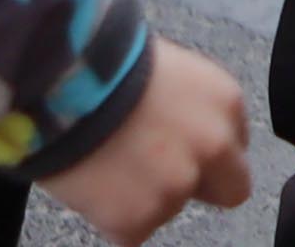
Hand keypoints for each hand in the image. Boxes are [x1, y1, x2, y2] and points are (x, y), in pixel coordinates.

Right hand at [39, 37, 254, 241]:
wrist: (60, 82)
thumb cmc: (105, 65)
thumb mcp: (170, 71)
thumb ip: (194, 111)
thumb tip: (189, 133)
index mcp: (224, 102)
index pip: (235, 147)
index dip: (203, 149)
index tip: (178, 146)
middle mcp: (212, 147)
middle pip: (229, 190)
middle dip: (198, 186)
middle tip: (157, 173)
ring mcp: (176, 186)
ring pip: (169, 209)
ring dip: (144, 196)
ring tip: (109, 161)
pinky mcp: (138, 219)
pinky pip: (131, 231)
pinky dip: (112, 215)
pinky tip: (95, 181)